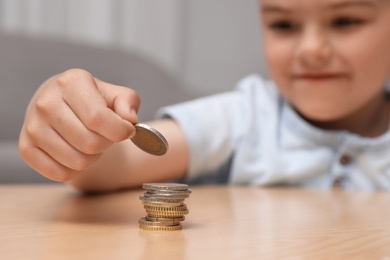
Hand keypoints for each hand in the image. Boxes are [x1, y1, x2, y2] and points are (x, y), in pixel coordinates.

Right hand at [19, 69, 139, 181]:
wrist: (58, 104)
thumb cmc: (91, 100)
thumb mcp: (114, 94)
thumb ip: (128, 102)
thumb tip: (129, 118)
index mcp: (70, 83)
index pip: (98, 118)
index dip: (121, 131)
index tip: (127, 131)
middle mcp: (46, 102)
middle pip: (90, 143)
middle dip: (106, 144)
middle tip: (104, 135)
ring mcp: (32, 126)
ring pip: (77, 161)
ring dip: (92, 157)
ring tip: (90, 142)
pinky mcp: (26, 148)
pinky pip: (61, 174)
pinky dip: (76, 170)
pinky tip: (75, 152)